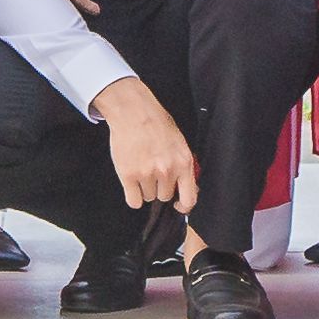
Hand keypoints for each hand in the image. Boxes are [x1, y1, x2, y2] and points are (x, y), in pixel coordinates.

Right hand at [95, 77, 196, 214]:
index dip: (183, 206)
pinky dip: (133, 196)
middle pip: (164, 197)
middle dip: (159, 187)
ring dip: (145, 188)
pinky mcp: (128, 175)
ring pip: (148, 197)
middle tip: (152, 172)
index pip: (189, 199)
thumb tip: (187, 187)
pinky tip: (132, 183)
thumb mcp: (179, 143)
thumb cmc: (156, 123)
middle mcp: (167, 171)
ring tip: (141, 169)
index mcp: (183, 163)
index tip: (178, 205)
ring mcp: (147, 174)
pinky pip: (134, 201)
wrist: (133, 111)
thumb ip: (184, 166)